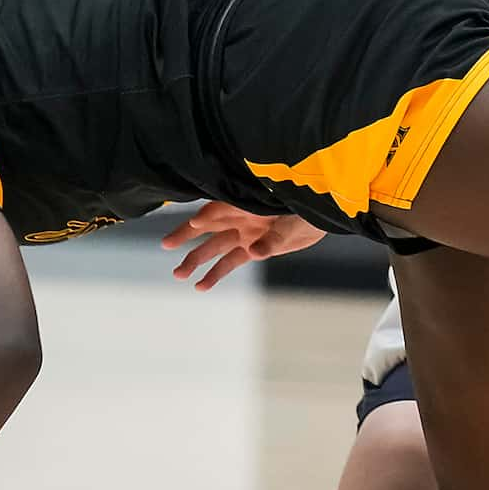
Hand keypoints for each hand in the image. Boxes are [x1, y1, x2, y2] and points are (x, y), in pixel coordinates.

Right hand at [160, 201, 325, 289]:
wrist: (322, 216)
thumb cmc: (306, 209)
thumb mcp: (293, 221)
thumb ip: (273, 237)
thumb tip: (255, 252)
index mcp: (248, 202)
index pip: (223, 206)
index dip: (211, 214)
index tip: (197, 222)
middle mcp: (242, 217)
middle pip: (208, 226)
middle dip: (186, 235)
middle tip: (166, 245)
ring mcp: (246, 233)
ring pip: (215, 247)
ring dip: (197, 260)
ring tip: (178, 274)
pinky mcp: (253, 248)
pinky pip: (230, 262)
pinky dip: (215, 274)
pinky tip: (200, 286)